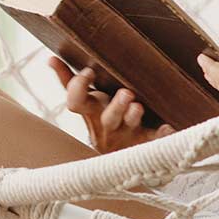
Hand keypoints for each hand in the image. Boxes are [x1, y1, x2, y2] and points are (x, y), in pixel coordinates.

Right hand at [48, 57, 174, 154]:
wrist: (117, 159)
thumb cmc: (102, 119)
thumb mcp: (86, 102)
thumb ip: (71, 82)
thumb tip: (50, 59)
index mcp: (91, 112)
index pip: (76, 102)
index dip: (79, 88)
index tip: (88, 72)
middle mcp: (107, 126)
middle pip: (108, 118)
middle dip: (116, 106)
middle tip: (127, 93)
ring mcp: (126, 136)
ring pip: (128, 126)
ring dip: (133, 116)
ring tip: (138, 106)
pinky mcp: (146, 143)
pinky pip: (155, 139)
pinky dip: (161, 134)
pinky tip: (168, 127)